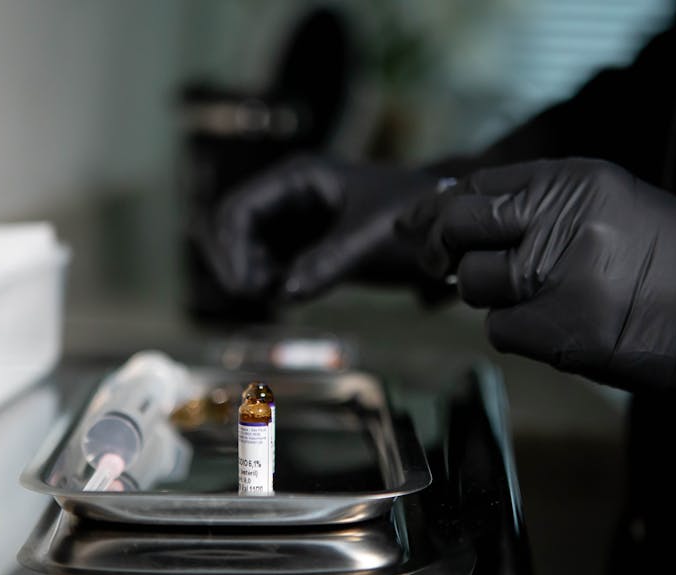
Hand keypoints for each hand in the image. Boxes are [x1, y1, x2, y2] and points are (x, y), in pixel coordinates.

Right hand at [196, 155, 439, 300]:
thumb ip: (329, 261)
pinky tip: (286, 296)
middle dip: (235, 262)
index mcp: (297, 178)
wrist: (444, 229)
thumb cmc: (412, 218)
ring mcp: (293, 222)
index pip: (240, 210)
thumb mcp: (372, 237)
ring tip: (277, 295)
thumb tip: (286, 293)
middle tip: (256, 296)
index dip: (234, 249)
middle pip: (231, 228)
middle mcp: (287, 196)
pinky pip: (267, 265)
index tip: (248, 288)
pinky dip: (266, 283)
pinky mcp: (304, 247)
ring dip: (249, 274)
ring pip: (245, 249)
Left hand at [400, 158, 675, 389]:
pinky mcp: (562, 329)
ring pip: (476, 286)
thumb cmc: (664, 257)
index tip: (419, 227)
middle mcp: (561, 219)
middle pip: (458, 230)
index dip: (438, 211)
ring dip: (497, 297)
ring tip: (548, 297)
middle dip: (446, 250)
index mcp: (571, 180)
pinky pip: (500, 330)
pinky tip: (560, 326)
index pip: (474, 188)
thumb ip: (531, 203)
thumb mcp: (603, 203)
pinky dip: (520, 333)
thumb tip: (447, 211)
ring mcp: (559, 275)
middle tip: (449, 264)